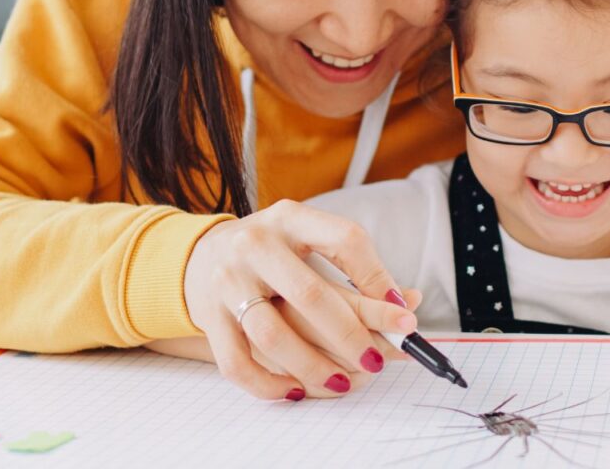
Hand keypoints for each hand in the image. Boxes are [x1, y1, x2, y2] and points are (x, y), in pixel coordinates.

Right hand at [182, 199, 420, 399]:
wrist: (200, 256)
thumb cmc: (273, 254)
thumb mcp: (311, 242)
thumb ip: (358, 270)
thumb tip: (409, 303)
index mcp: (291, 218)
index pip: (345, 240)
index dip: (378, 278)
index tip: (403, 313)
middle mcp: (255, 244)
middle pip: (311, 295)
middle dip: (351, 334)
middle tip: (380, 360)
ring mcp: (227, 281)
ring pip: (272, 335)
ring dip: (313, 366)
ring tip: (344, 383)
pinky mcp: (209, 317)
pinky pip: (237, 362)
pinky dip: (268, 384)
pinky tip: (295, 390)